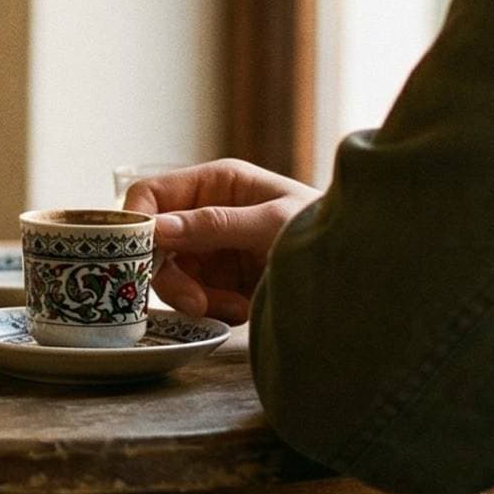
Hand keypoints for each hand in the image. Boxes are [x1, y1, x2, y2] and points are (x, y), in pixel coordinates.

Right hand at [123, 159, 321, 323]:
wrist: (357, 276)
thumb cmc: (319, 231)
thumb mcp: (270, 223)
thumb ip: (215, 224)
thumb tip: (157, 228)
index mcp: (216, 184)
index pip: (151, 194)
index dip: (137, 221)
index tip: (141, 254)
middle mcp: (205, 214)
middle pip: (154, 242)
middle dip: (170, 275)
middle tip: (195, 302)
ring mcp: (210, 251)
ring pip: (170, 276)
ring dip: (195, 298)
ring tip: (235, 307)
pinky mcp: (219, 283)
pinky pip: (193, 299)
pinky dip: (213, 309)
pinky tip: (244, 309)